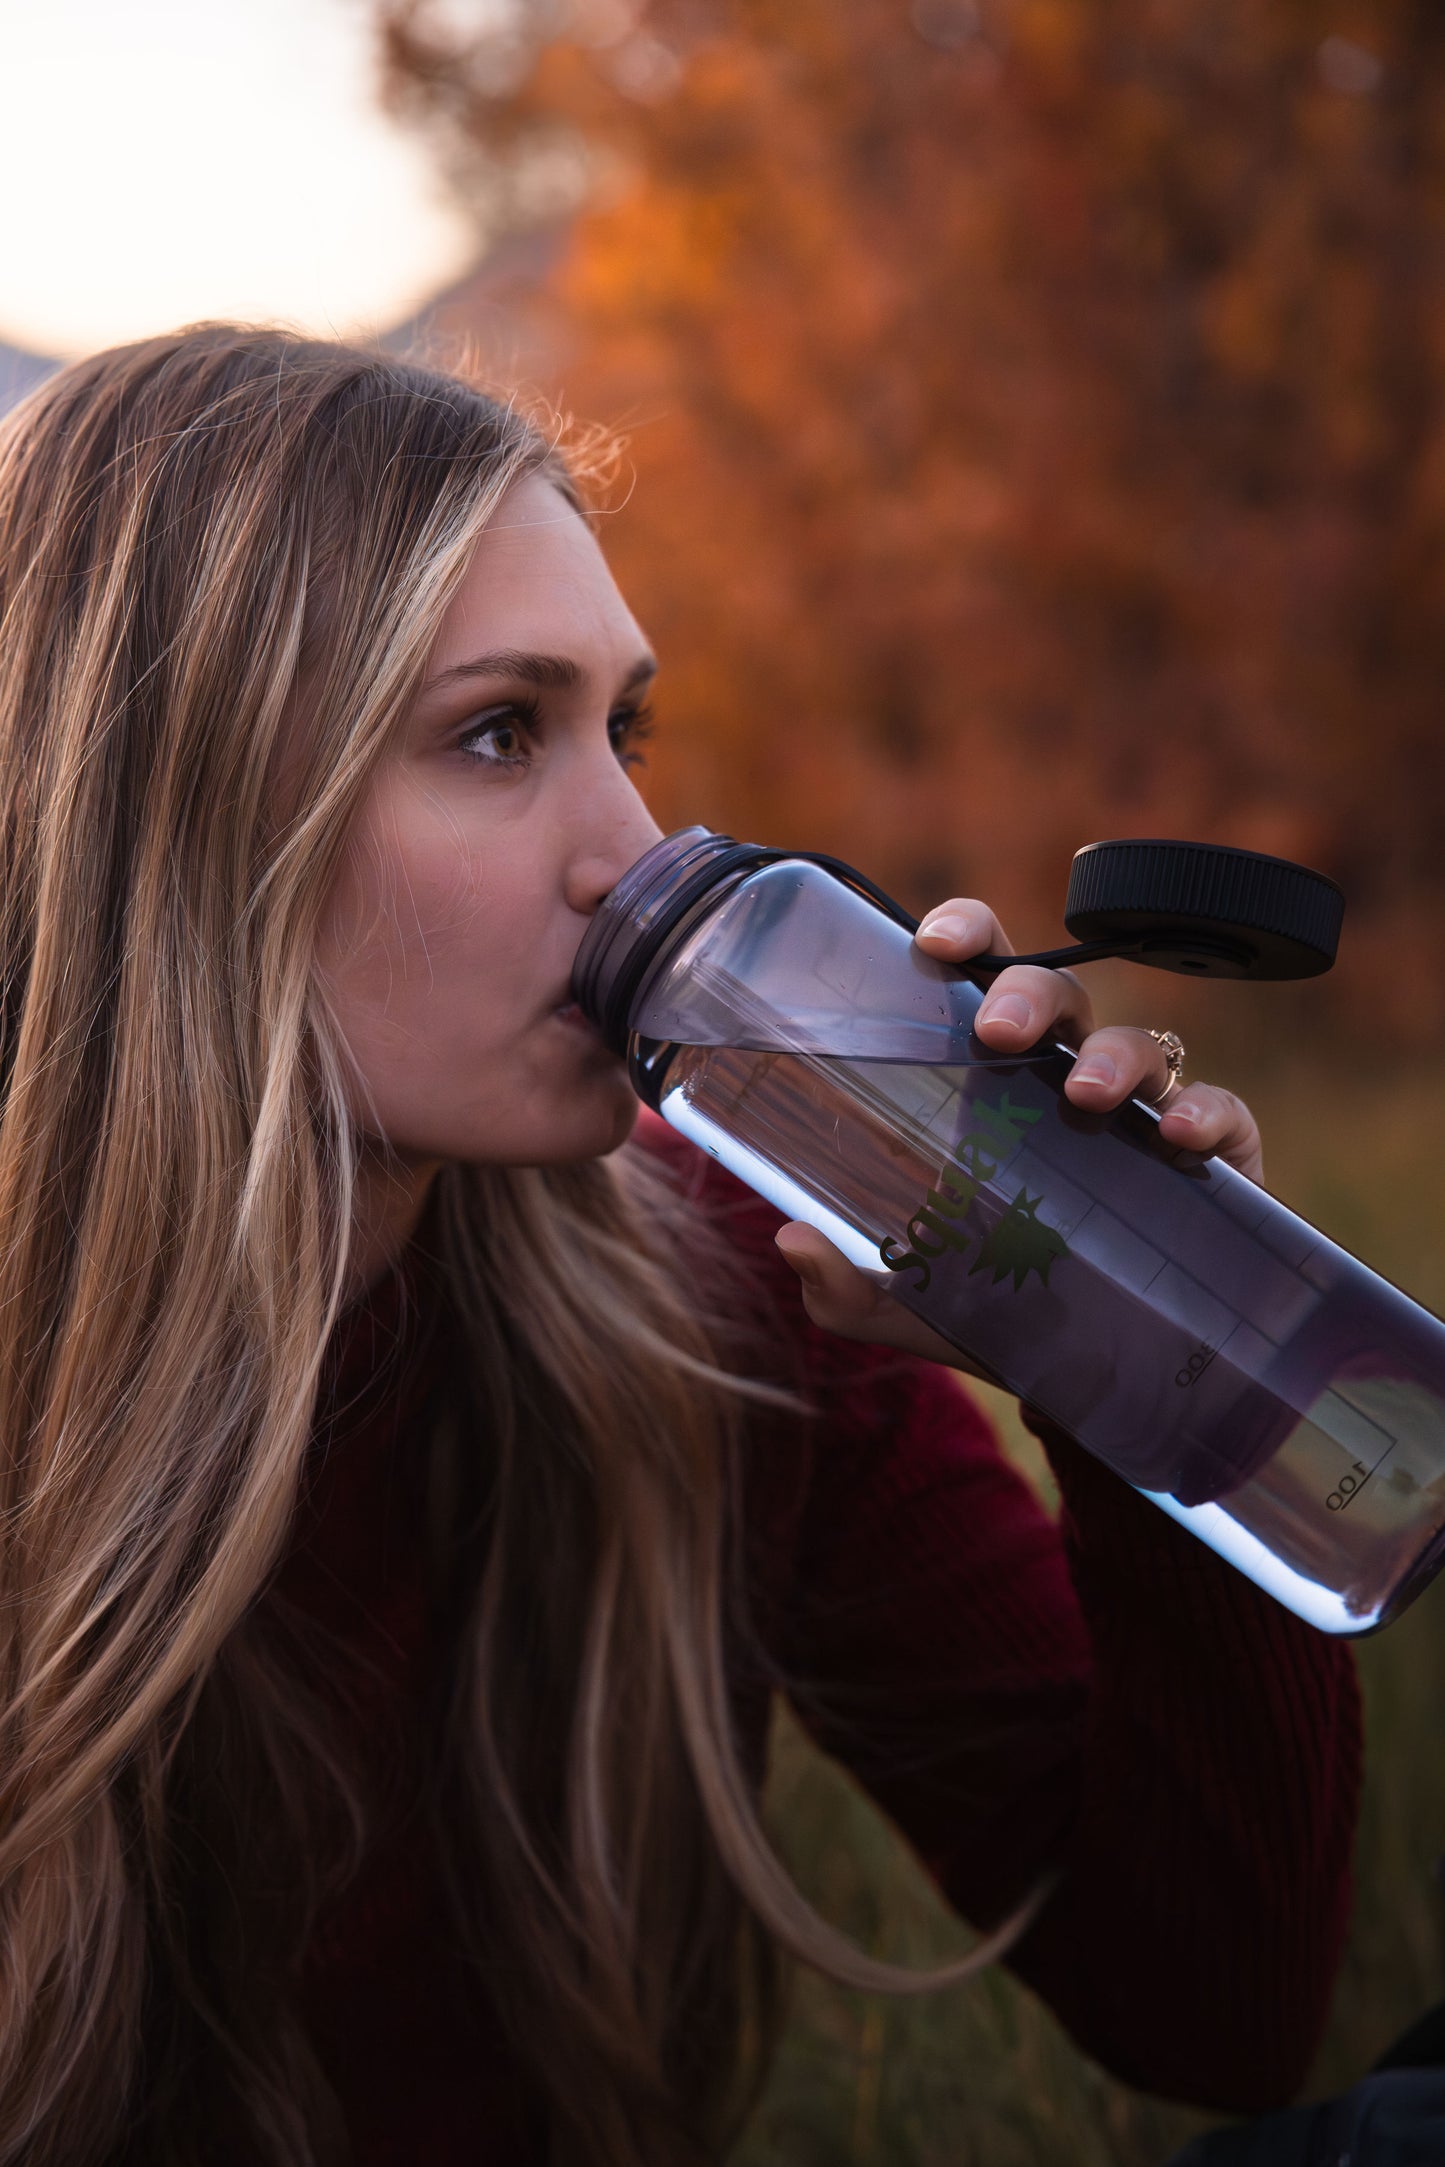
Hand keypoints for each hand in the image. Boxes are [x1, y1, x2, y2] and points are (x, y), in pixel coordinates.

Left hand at [773, 896, 1262, 1372]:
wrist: (1092, 1383)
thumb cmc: (995, 1314)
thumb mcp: (909, 1306)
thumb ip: (848, 1284)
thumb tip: (793, 1241)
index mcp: (992, 1079)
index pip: (981, 975)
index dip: (966, 935)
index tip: (932, 944)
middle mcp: (1066, 1079)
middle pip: (1057, 995)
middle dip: (1028, 995)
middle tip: (994, 1032)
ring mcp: (1144, 1117)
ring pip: (1141, 1043)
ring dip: (1114, 1055)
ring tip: (1085, 1094)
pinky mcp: (1213, 1164)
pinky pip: (1223, 1114)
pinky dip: (1208, 1112)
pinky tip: (1179, 1137)